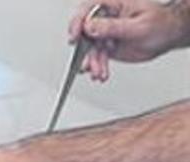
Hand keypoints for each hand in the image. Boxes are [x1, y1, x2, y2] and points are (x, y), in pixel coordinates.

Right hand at [69, 0, 189, 81]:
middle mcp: (106, 17)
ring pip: (90, 48)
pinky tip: (100, 72)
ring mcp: (105, 32)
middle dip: (85, 49)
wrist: (168, 37)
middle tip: (88, 61)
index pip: (89, 8)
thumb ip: (114, 26)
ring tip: (98, 72)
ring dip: (92, 62)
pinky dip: (97, 66)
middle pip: (85, 31)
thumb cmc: (160, 24)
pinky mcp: (106, 46)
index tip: (76, 35)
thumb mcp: (139, 26)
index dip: (79, 21)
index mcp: (114, 5)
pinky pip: (96, 56)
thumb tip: (90, 26)